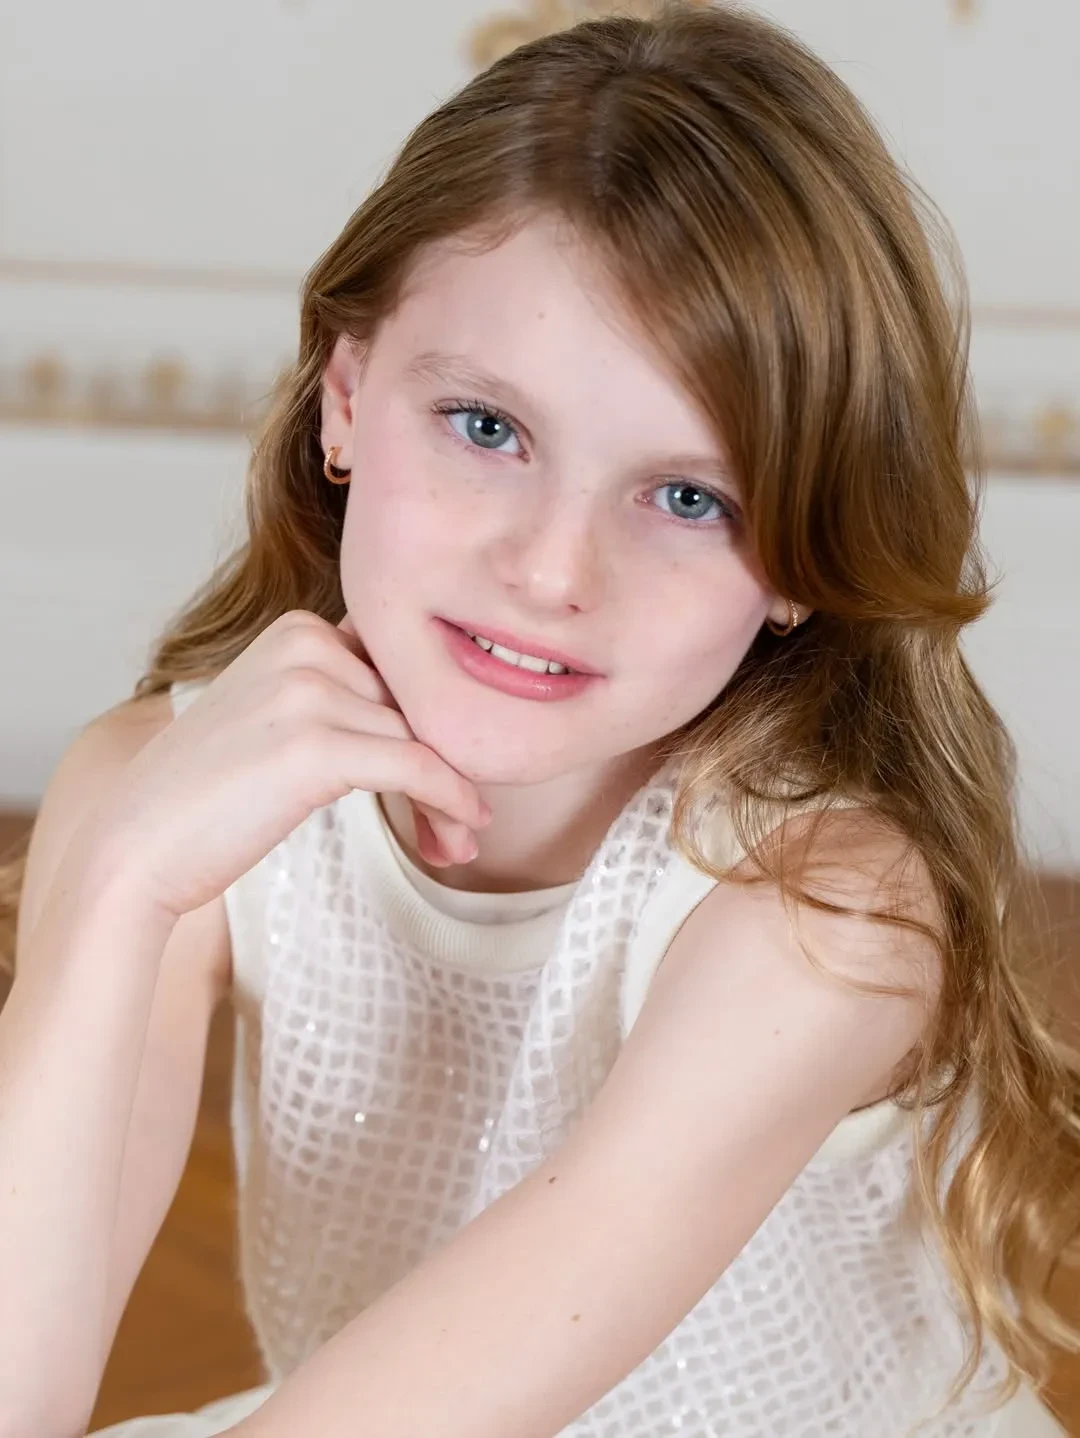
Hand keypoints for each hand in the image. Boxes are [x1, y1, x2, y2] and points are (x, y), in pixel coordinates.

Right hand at [89, 609, 490, 921]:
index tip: (451, 774)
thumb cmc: (208, 794)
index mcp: (299, 628)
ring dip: (451, 800)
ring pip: (425, 740)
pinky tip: (463, 833)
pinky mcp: (316, 745)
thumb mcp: (276, 715)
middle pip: (419, 704)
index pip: (403, 668)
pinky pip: (417, 767)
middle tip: (461, 825)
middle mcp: (306, 644)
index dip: (434, 723)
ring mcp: (309, 690)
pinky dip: (452, 801)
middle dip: (447, 766)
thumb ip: (342, 697)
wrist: (135, 846)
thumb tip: (438, 719)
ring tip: (454, 847)